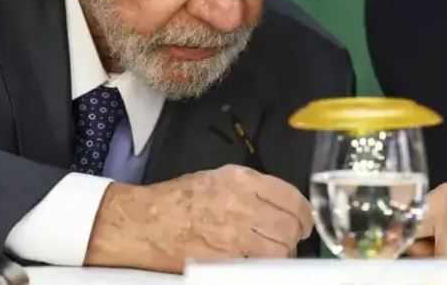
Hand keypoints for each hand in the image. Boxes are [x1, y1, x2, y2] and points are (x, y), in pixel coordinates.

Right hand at [84, 164, 313, 272]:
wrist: (142, 222)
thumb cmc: (175, 200)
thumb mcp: (216, 178)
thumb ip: (250, 188)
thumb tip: (277, 204)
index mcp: (241, 180)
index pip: (290, 197)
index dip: (303, 214)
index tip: (304, 222)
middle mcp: (241, 204)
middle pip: (289, 226)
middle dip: (293, 236)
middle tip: (288, 241)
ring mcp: (233, 233)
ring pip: (279, 249)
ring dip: (280, 254)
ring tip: (271, 254)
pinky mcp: (223, 260)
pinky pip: (257, 267)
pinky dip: (261, 267)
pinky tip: (254, 263)